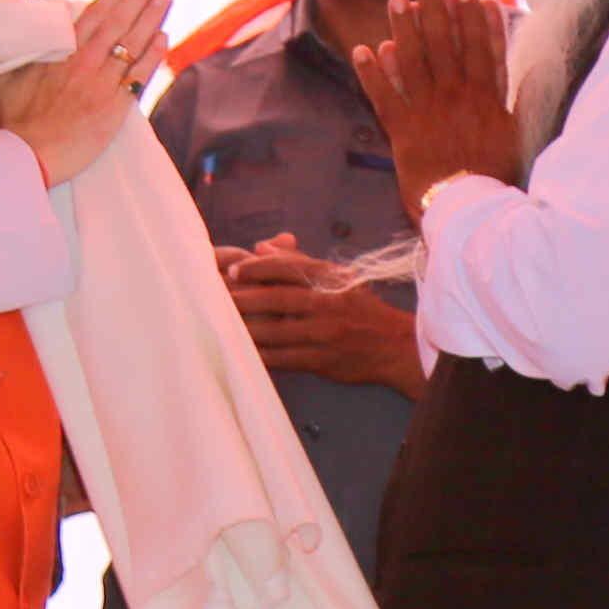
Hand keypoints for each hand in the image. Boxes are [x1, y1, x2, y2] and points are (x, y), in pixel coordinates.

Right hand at [0, 0, 169, 188]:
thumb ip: (31, 44)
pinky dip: (153, 56)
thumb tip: (45, 21)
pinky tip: (163, 37)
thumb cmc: (15, 118)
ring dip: (152, 17)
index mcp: (62, 49)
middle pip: (119, 20)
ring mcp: (102, 84)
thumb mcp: (11, 71)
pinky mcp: (113, 109)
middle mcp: (85, 62)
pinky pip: (139, 76)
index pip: (97, 10)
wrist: (26, 156)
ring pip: (133, 44)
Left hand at [226, 236, 420, 394]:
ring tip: (219, 325)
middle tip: (216, 298)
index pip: (288, 267)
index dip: (257, 268)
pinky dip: (259, 355)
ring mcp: (324, 334)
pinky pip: (282, 358)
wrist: (393, 346)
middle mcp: (327, 304)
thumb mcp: (337, 277)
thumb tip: (260, 246)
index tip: (234, 271)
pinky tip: (239, 352)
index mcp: (330, 279)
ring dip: (244, 328)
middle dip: (243, 298)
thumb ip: (298, 261)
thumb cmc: (359, 308)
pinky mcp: (321, 361)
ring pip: (274, 331)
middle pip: (276, 298)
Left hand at [347, 0, 515, 214]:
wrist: (469, 211)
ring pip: (413, 62)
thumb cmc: (496, 177)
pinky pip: (384, 97)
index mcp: (486, 98)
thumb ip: (524, 99)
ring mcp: (427, 112)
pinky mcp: (403, 132)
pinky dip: (372, 74)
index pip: (479, 47)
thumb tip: (537, 68)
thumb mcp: (519, 135)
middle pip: (444, 45)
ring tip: (396, 1)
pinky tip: (363, 49)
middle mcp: (456, 98)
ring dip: (404, 29)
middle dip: (435, 9)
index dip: (472, 17)